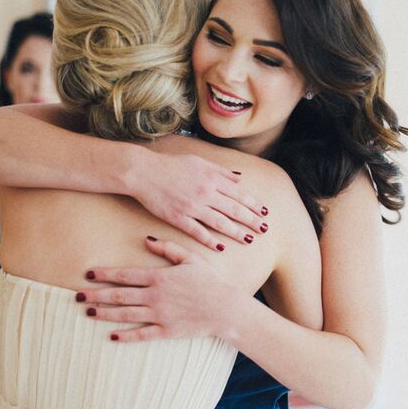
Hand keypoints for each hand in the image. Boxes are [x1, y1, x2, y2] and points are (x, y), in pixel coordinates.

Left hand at [78, 237, 239, 341]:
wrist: (225, 308)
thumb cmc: (209, 281)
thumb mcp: (191, 258)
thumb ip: (169, 248)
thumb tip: (147, 239)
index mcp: (160, 277)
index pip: (126, 274)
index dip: (105, 274)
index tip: (88, 274)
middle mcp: (155, 296)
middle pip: (119, 295)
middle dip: (96, 294)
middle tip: (77, 295)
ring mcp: (159, 314)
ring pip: (125, 314)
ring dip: (104, 313)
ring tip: (87, 311)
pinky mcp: (166, 330)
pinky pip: (141, 334)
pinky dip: (125, 335)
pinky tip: (111, 335)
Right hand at [129, 152, 268, 251]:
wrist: (142, 171)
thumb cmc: (170, 165)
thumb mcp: (199, 162)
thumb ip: (220, 171)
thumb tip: (240, 178)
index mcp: (212, 178)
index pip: (239, 194)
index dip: (253, 204)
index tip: (265, 212)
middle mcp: (205, 193)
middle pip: (233, 210)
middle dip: (251, 220)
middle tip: (264, 229)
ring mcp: (191, 206)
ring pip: (219, 222)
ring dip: (236, 232)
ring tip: (249, 239)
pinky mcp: (177, 217)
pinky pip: (197, 231)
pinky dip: (210, 240)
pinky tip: (221, 247)